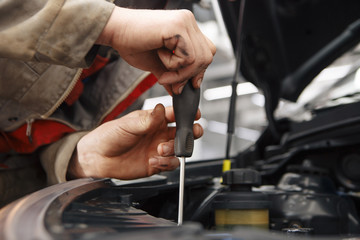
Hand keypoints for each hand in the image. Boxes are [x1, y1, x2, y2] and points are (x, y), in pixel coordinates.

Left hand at [67, 104, 202, 179]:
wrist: (97, 158)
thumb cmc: (109, 136)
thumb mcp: (127, 125)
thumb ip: (146, 120)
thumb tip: (160, 110)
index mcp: (154, 120)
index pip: (175, 114)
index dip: (186, 113)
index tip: (194, 114)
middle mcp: (159, 134)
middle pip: (183, 132)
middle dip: (191, 132)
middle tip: (191, 132)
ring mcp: (158, 149)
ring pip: (179, 149)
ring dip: (174, 149)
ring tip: (160, 149)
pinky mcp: (156, 164)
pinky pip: (170, 164)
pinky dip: (166, 163)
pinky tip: (153, 160)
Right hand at [96, 7, 215, 93]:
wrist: (114, 31)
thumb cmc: (132, 43)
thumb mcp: (157, 65)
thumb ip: (172, 76)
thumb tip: (179, 91)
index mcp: (186, 27)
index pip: (206, 52)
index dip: (198, 71)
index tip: (184, 84)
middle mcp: (188, 22)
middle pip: (207, 56)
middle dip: (190, 75)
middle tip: (170, 82)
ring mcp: (184, 22)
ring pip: (199, 58)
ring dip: (180, 73)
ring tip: (163, 72)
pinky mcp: (177, 26)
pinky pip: (187, 56)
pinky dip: (174, 65)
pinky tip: (159, 56)